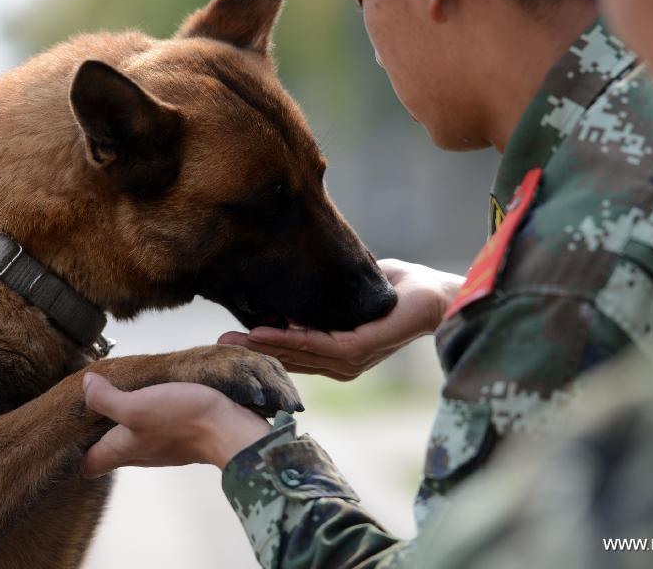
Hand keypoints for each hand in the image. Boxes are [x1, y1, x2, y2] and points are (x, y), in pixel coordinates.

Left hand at [81, 373, 270, 476]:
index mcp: (121, 451)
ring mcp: (160, 447)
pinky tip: (153, 396)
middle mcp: (138, 453)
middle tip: (91, 404)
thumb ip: (106, 399)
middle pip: (109, 451)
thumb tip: (85, 386)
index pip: (88, 466)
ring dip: (123, 421)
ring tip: (118, 393)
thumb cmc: (182, 421)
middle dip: (97, 433)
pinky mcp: (179, 437)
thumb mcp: (136, 406)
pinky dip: (148, 417)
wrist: (229, 429)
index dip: (75, 453)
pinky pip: (155, 429)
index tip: (68, 431)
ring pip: (132, 439)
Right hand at [218, 259, 464, 380]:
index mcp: (338, 353)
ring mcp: (351, 361)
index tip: (230, 338)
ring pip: (299, 354)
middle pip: (289, 358)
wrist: (434, 294)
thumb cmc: (395, 292)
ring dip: (265, 345)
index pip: (294, 353)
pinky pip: (318, 345)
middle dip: (254, 350)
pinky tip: (265, 331)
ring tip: (234, 338)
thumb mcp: (348, 295)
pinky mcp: (359, 350)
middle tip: (218, 342)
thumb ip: (322, 299)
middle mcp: (342, 364)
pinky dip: (289, 338)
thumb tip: (290, 288)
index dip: (262, 346)